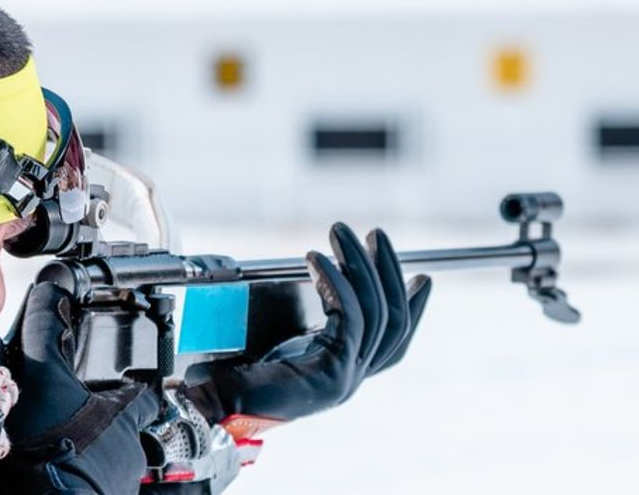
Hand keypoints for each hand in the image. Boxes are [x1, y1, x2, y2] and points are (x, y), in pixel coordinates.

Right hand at [0, 281, 161, 494]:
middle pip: (123, 429)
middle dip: (100, 423)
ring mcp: (118, 482)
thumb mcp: (45, 381)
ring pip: (110, 460)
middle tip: (72, 419)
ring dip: (89, 453)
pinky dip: (78, 478)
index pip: (143, 396)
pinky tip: (54, 472)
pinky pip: (94, 485)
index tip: (123, 384)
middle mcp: (128, 451)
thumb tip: (50, 295)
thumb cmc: (54, 450)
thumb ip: (48, 335)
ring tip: (58, 447)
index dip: (131, 387)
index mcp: (122, 417)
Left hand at [182, 224, 431, 427]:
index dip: (413, 307)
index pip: (395, 340)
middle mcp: (352, 377)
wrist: (217, 404)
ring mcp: (345, 379)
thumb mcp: (288, 340)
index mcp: (344, 370)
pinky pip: (347, 318)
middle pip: (393, 321)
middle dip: (387, 271)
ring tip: (341, 233)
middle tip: (375, 234)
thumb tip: (327, 275)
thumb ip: (315, 321)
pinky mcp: (330, 374)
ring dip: (359, 264)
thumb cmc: (240, 371)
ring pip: (374, 313)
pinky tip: (317, 259)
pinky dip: (336, 281)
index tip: (421, 276)